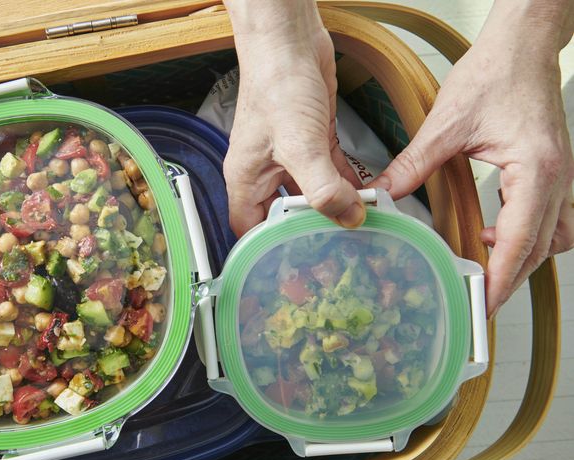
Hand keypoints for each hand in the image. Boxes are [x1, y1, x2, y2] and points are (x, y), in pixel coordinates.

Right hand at [224, 0, 364, 236]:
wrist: (289, 40)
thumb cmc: (276, 86)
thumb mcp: (300, 144)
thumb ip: (322, 188)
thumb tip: (349, 218)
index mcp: (247, 179)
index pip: (249, 229)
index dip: (267, 250)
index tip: (295, 268)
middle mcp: (265, 171)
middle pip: (283, 216)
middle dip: (308, 233)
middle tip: (335, 253)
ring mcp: (289, 155)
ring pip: (309, 195)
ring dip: (332, 208)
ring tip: (357, 229)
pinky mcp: (312, 139)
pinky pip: (328, 172)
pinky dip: (345, 184)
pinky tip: (365, 196)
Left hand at [372, 1, 573, 315]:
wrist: (523, 46)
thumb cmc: (496, 74)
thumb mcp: (446, 123)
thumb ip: (413, 163)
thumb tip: (382, 192)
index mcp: (536, 171)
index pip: (521, 241)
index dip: (502, 280)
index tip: (483, 305)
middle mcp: (556, 179)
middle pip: (540, 249)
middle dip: (510, 279)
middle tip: (477, 302)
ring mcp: (560, 176)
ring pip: (551, 238)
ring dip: (521, 258)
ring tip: (483, 270)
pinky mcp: (551, 171)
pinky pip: (548, 218)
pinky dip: (524, 234)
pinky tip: (490, 233)